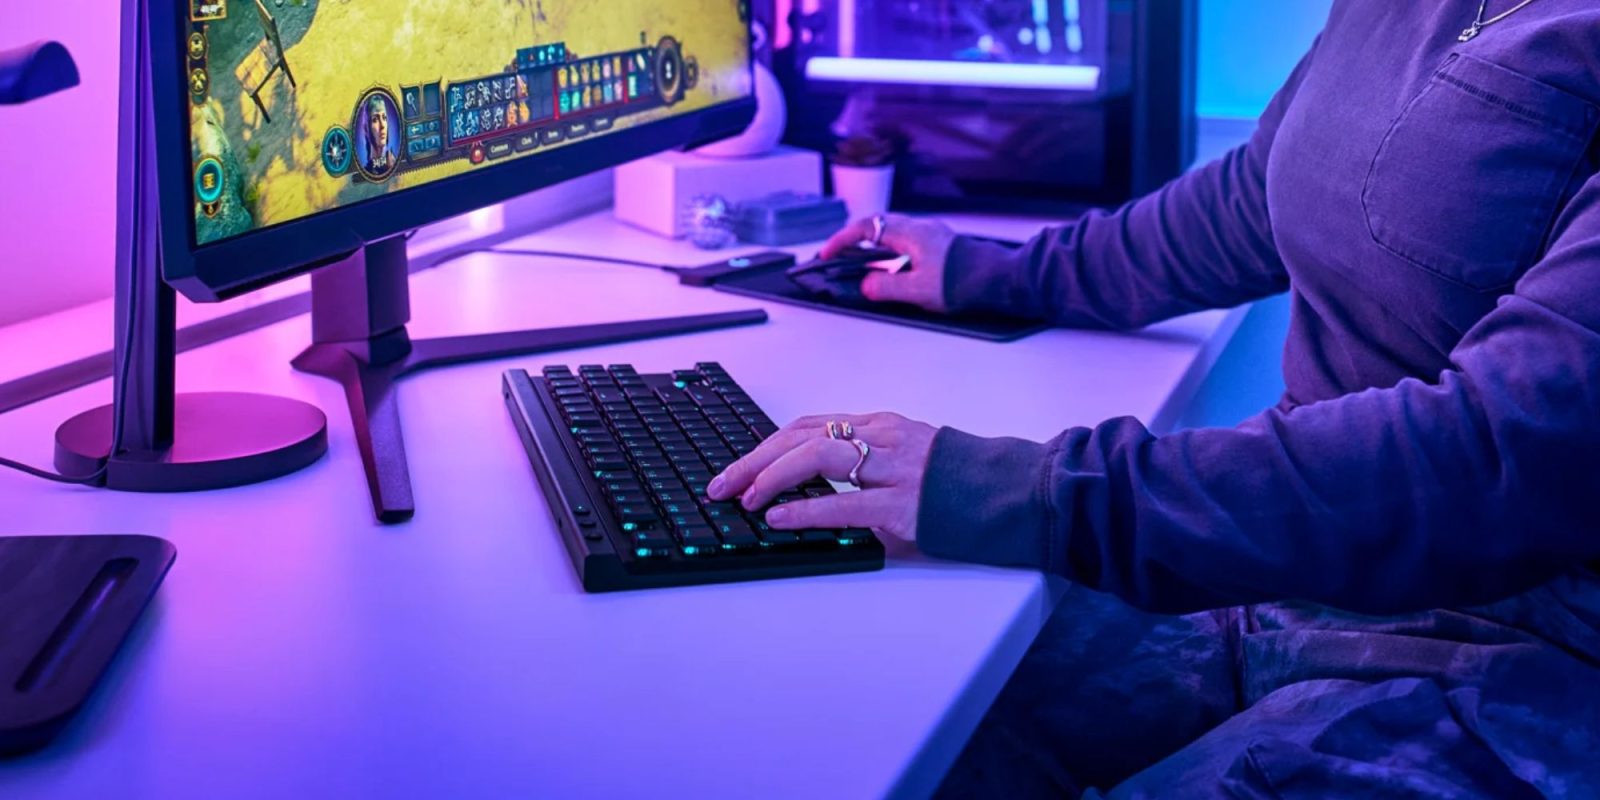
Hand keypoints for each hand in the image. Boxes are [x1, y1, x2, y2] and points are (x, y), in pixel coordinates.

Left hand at [706, 412, 937, 542]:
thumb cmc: (960, 480)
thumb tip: (813, 490)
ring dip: (770, 477)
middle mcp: (883, 437)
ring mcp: (895, 468)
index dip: (765, 446)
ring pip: (817, 458)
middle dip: (754, 460)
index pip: (807, 426)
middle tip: (723, 485)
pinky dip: (804, 508)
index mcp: (879, 425)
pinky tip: (778, 517)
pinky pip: (844, 503)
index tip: (738, 467)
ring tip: (744, 498)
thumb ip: (864, 467)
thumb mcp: (906, 459)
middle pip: (801, 437)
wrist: (1013, 491)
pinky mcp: (906, 504)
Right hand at [820, 215, 956, 311]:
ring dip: (875, 245)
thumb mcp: (917, 291)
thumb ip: (886, 287)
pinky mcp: (943, 245)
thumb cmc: (963, 282)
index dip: (842, 240)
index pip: (866, 228)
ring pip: (895, 232)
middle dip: (856, 239)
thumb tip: (866, 285)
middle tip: (840, 254)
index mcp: (911, 234)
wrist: (999, 280)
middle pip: (879, 224)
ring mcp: (933, 235)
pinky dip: (892, 251)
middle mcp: (922, 229)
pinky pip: (908, 241)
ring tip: (863, 264)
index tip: (827, 253)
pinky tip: (894, 269)